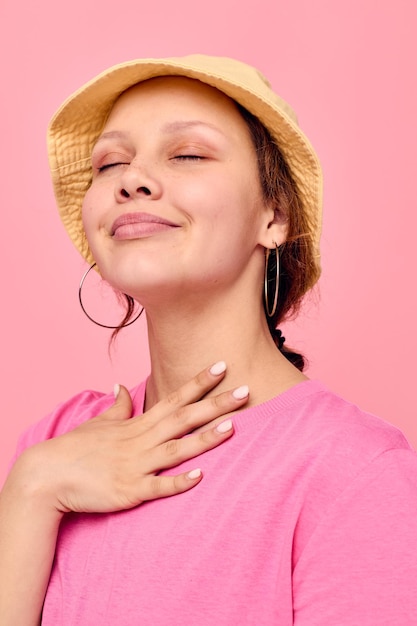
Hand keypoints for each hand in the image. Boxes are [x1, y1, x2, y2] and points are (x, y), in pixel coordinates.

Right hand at [13, 362, 247, 514]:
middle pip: (184, 418)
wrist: (47, 476)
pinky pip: (158, 487)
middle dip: (216, 404)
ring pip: (177, 449)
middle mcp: (142, 441)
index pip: (175, 398)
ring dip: (205, 438)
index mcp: (138, 424)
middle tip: (246, 390)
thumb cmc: (75, 448)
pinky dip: (179, 482)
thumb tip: (121, 386)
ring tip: (232, 426)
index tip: (223, 366)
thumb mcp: (99, 422)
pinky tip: (200, 477)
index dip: (200, 383)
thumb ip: (117, 406)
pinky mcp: (129, 491)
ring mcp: (136, 466)